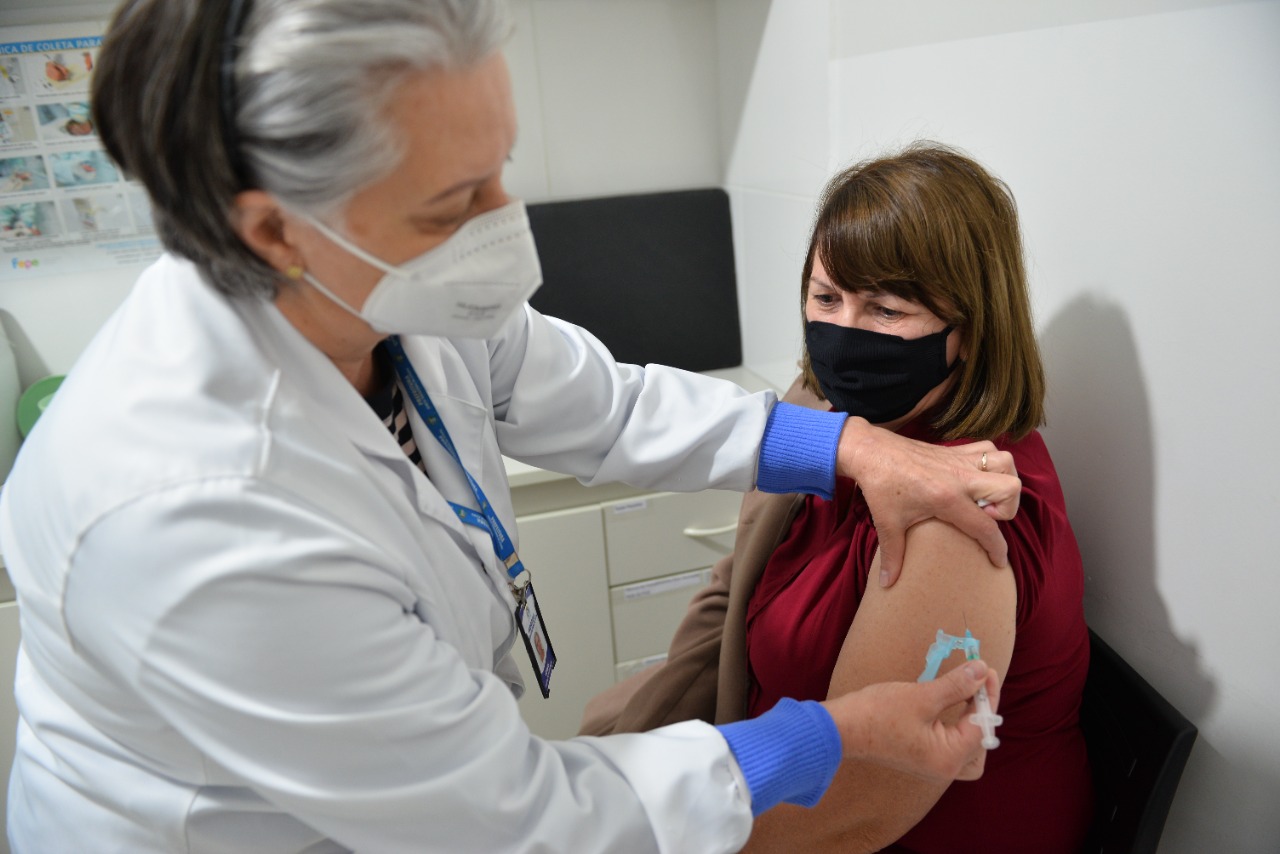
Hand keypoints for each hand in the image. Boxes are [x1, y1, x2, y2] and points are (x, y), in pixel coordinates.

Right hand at [822, 661, 1000, 782]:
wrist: (842, 728)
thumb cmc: (879, 713)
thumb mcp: (922, 696)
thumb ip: (957, 685)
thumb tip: (982, 670)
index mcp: (948, 757)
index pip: (982, 726)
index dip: (987, 695)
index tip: (986, 668)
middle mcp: (944, 768)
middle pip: (981, 743)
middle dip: (984, 712)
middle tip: (978, 682)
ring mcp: (932, 765)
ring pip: (969, 749)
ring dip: (973, 724)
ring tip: (969, 697)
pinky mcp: (922, 757)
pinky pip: (952, 746)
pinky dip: (958, 727)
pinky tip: (953, 707)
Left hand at [836, 417, 1020, 584]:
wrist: (870, 451)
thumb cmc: (880, 487)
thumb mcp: (886, 524)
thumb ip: (892, 556)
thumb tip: (887, 583)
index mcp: (946, 498)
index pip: (986, 527)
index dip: (998, 548)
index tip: (998, 561)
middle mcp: (960, 476)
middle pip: (1010, 488)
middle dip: (1008, 508)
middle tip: (985, 517)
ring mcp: (960, 459)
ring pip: (1005, 462)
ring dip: (1004, 480)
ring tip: (985, 496)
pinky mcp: (955, 449)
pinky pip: (989, 448)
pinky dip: (992, 462)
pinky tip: (977, 477)